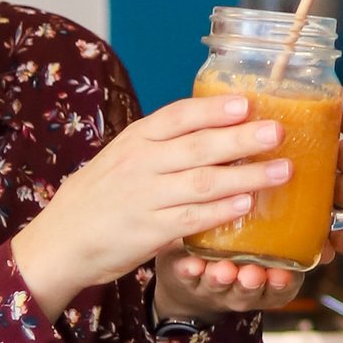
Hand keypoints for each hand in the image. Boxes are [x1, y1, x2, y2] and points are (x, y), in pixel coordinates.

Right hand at [11, 94, 289, 320]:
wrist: (61, 240)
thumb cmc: (100, 196)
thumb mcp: (122, 156)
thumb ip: (162, 144)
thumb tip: (214, 125)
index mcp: (136, 139)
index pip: (178, 116)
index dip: (214, 109)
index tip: (247, 102)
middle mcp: (141, 164)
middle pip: (198, 146)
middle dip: (242, 138)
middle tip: (279, 132)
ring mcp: (145, 198)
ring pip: (203, 182)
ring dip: (246, 175)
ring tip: (282, 170)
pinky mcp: (149, 231)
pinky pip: (192, 219)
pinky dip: (221, 211)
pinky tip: (247, 205)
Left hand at [152, 249, 303, 322]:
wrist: (195, 268)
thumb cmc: (241, 250)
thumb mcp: (272, 248)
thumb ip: (297, 240)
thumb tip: (329, 228)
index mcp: (266, 283)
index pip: (280, 289)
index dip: (282, 285)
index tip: (283, 275)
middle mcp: (241, 290)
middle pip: (248, 293)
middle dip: (251, 285)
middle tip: (252, 274)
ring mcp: (212, 287)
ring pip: (218, 288)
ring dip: (220, 280)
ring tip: (221, 269)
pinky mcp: (185, 278)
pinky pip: (186, 278)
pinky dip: (188, 271)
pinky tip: (190, 263)